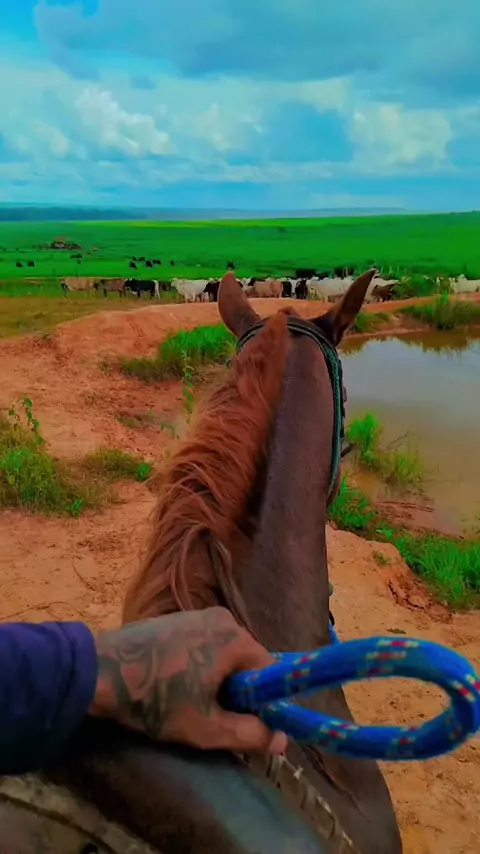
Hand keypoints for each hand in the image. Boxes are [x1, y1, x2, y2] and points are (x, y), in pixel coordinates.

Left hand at [89, 606, 286, 754]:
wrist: (98, 672)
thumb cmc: (156, 699)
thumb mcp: (206, 728)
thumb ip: (248, 734)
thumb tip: (281, 739)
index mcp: (235, 637)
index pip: (270, 672)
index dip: (264, 703)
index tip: (246, 726)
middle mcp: (221, 618)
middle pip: (246, 663)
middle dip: (237, 694)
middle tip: (215, 720)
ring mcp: (196, 616)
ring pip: (222, 657)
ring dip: (216, 683)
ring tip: (191, 707)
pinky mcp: (175, 621)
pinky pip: (202, 647)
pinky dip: (198, 669)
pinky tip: (175, 689)